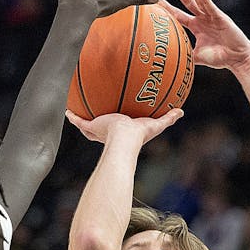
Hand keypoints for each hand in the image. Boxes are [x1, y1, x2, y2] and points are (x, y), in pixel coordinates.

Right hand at [66, 108, 182, 144]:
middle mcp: (109, 133)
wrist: (124, 139)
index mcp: (122, 132)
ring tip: (76, 111)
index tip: (117, 120)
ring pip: (88, 125)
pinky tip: (67, 111)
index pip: (117, 129)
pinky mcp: (91, 127)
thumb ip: (168, 118)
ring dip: (83, 120)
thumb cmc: (140, 136)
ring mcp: (98, 130)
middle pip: (100, 129)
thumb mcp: (156, 124)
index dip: (116, 126)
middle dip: (97, 124)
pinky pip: (79, 122)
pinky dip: (73, 117)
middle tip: (96, 116)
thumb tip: (181, 112)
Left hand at [162, 0, 249, 71]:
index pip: (178, 15)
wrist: (237, 59)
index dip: (167, 8)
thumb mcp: (198, 56)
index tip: (155, 1)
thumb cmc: (220, 58)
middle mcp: (202, 19)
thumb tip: (170, 60)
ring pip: (199, 1)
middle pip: (187, 2)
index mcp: (196, 27)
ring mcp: (211, 17)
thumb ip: (186, 54)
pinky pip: (210, 6)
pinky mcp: (220, 17)